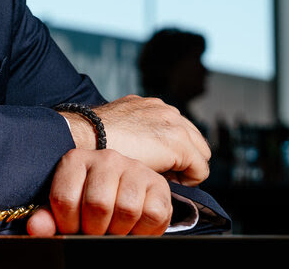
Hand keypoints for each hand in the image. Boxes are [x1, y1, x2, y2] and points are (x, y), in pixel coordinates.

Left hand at [27, 149, 172, 236]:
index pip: (64, 199)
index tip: (72, 228)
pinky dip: (143, 230)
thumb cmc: (87, 202)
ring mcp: (134, 167)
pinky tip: (133, 227)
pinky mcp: (158, 184)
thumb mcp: (65, 208)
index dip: (67, 224)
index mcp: (76, 160)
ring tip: (113, 228)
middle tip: (95, 231)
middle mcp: (106, 157)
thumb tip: (36, 227)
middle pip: (97, 205)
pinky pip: (153, 214)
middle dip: (95, 230)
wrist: (121, 194)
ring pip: (126, 209)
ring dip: (119, 230)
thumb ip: (49, 218)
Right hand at [61, 95, 209, 185]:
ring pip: (201, 154)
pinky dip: (188, 181)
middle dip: (183, 159)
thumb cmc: (96, 138)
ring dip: (186, 168)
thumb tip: (141, 148)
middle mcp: (166, 109)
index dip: (170, 152)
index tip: (153, 164)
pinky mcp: (179, 143)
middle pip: (195, 140)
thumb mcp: (119, 126)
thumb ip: (136, 131)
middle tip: (161, 174)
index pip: (178, 130)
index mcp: (151, 105)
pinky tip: (166, 182)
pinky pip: (201, 169)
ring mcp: (174, 124)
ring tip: (163, 178)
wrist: (87, 137)